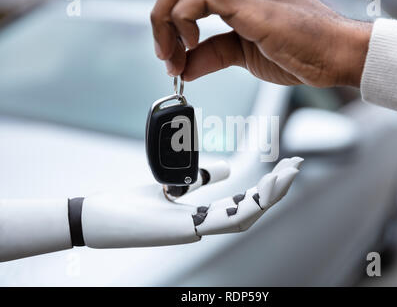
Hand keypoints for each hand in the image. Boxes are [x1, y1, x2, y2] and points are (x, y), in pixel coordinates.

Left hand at [81, 157, 302, 248]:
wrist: (100, 218)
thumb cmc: (132, 203)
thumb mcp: (175, 184)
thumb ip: (203, 178)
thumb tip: (230, 169)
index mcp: (204, 215)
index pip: (245, 201)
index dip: (268, 187)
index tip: (284, 166)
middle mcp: (206, 226)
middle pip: (252, 210)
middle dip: (276, 190)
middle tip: (295, 166)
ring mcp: (198, 231)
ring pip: (246, 217)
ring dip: (270, 197)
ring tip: (289, 174)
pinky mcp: (186, 231)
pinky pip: (226, 220)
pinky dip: (250, 206)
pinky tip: (264, 188)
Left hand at [150, 0, 371, 87]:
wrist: (336, 56)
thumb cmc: (303, 51)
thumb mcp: (243, 55)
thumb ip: (212, 55)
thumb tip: (185, 67)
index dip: (171, 22)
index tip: (171, 55)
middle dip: (161, 19)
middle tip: (166, 55)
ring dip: (165, 20)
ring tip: (173, 54)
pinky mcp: (249, 2)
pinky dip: (183, 19)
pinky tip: (191, 43)